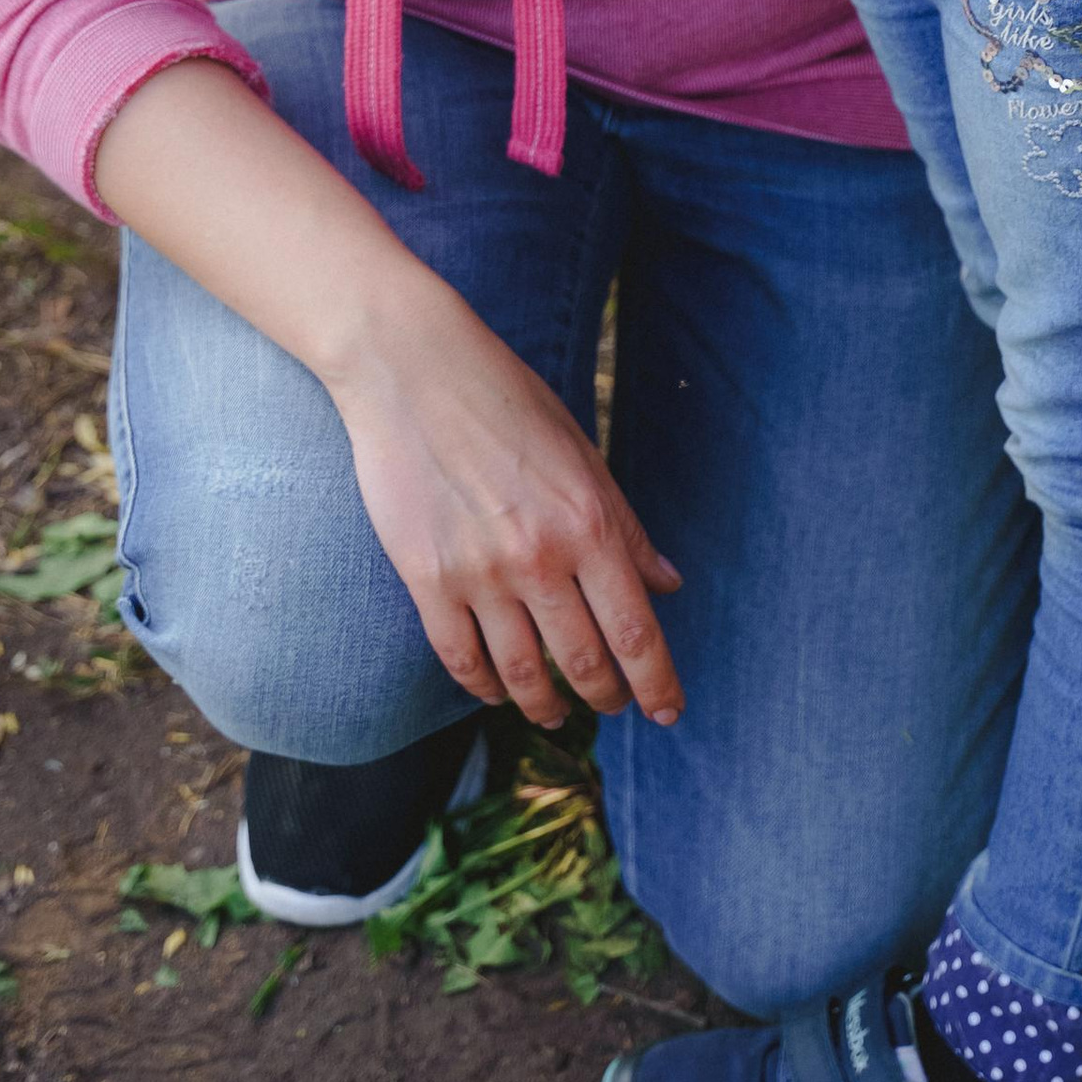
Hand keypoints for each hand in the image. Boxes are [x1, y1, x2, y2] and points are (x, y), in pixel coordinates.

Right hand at [330, 291, 684, 732]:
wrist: (413, 369)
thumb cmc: (506, 401)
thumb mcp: (581, 454)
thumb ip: (624, 526)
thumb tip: (668, 584)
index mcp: (588, 522)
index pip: (636, 631)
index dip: (657, 684)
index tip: (667, 712)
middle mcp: (539, 557)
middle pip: (585, 663)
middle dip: (607, 697)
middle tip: (614, 706)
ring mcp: (480, 573)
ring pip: (523, 675)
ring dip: (546, 706)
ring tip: (555, 713)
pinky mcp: (427, 579)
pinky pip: (461, 659)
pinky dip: (484, 687)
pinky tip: (496, 691)